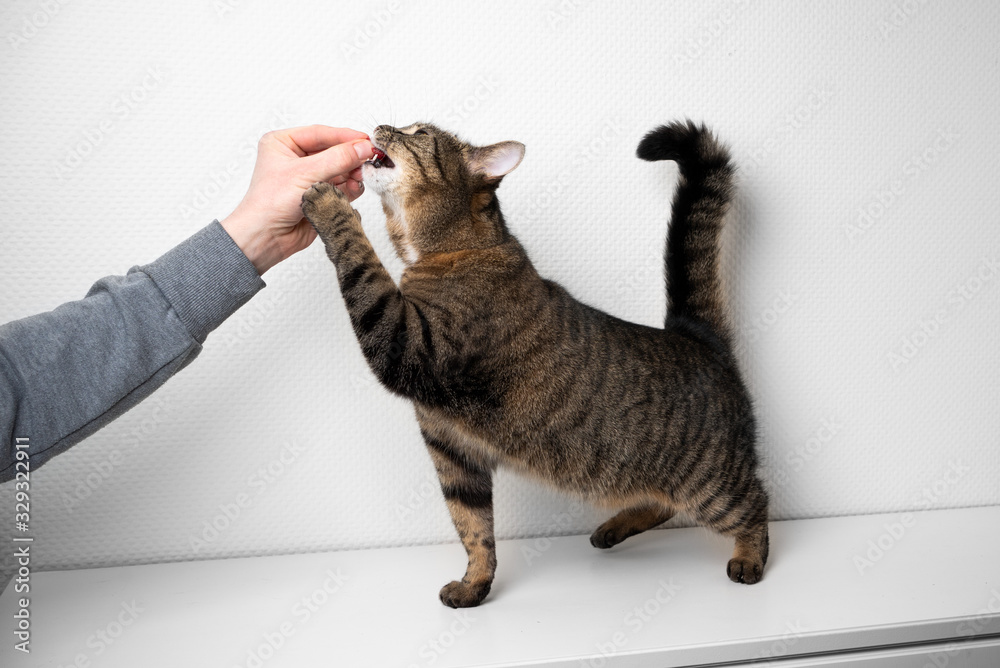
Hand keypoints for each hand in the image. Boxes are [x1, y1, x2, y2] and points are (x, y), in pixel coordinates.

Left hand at [220, 125, 374, 273]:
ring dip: (351, 174)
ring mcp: (308, 178)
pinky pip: (340, 187)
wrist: (264, 238)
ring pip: (339, 169)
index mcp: (283, 143)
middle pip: (332, 151)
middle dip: (350, 157)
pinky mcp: (318, 196)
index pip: (320, 134)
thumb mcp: (305, 173)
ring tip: (358, 177)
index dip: (345, 136)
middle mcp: (295, 159)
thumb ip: (337, 158)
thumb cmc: (268, 204)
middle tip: (368, 160)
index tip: (366, 140)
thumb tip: (362, 147)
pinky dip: (349, 188)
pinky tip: (352, 190)